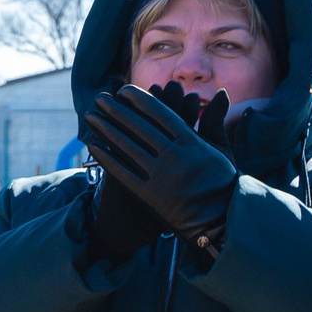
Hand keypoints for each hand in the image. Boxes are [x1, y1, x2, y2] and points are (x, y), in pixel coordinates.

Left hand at [82, 84, 242, 251]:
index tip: (123, 90)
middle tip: (99, 98)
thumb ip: (215, 120)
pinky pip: (122, 172)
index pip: (160, 114)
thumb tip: (220, 92)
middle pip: (139, 127)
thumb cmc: (221, 182)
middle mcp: (174, 156)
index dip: (139, 100)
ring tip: (90, 116)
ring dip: (105, 129)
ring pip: (127, 147)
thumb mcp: (221, 149)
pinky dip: (106, 158)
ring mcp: (160, 176)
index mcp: (192, 142)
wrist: (218, 221)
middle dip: (116, 110)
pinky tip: (93, 146)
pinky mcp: (149, 195)